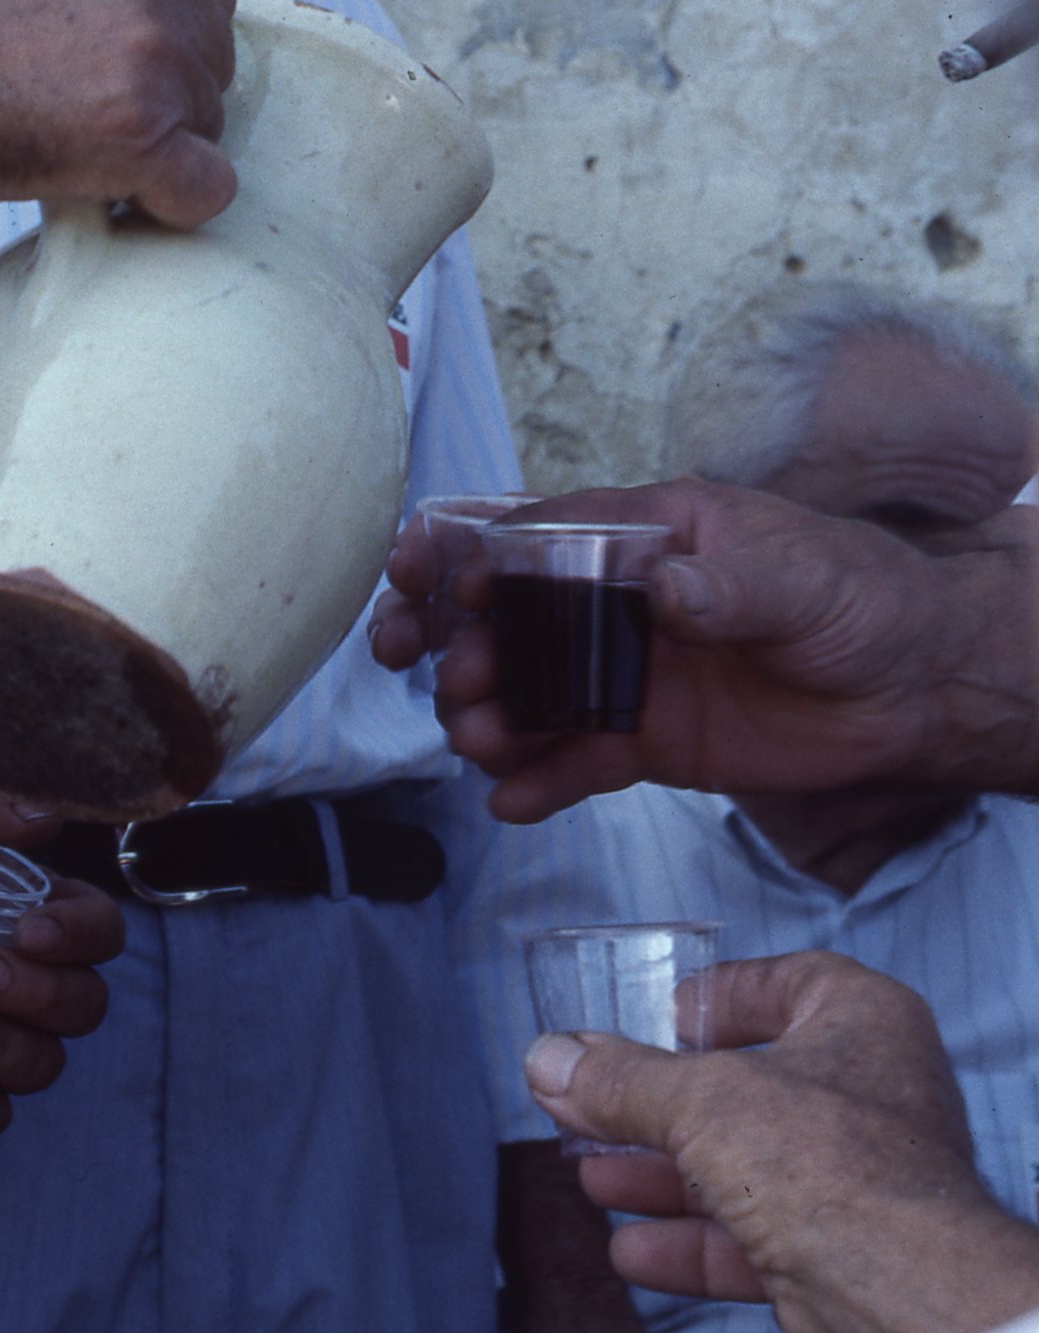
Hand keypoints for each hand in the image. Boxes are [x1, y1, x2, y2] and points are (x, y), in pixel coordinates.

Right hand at [0, 0, 238, 229]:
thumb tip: (164, 11)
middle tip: (72, 101)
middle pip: (213, 58)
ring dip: (153, 142)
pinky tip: (112, 191)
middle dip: (161, 91)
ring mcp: (158, 47)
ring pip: (209, 122)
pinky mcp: (144, 128)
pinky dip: (167, 204)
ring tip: (66, 133)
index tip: (99, 63)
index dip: (160, 41)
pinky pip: (206, 189)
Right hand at [373, 479, 1037, 822]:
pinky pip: (577, 759)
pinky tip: (508, 801)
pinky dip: (538, 779)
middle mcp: (621, 601)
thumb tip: (666, 587)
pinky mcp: (648, 740)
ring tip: (477, 739)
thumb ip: (729, 582)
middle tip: (416, 664)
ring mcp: (629, 672)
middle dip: (451, 633)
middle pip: (509, 611)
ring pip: (532, 689)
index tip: (425, 577)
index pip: (537, 532)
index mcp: (647, 534)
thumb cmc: (863, 600)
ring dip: (489, 711)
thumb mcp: (803, 575)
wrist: (917, 691)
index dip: (471, 550)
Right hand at [524, 950, 1038, 1332]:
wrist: (899, 1294)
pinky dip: (691, 1243)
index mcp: (863, 1022)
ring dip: (664, 1176)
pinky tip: (631, 1251)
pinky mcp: (840, 1253)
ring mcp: (857, 1179)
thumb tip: (546, 1059)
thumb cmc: (827, 1162)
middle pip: (748, 1085)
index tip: (667, 1013)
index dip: (726, 994)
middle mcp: (870, 1094)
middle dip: (661, 1103)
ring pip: (744, 1166)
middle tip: (592, 1104)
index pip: (791, 982)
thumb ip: (619, 1080)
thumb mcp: (699, 1099)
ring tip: (591, 1176)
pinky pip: (754, 1238)